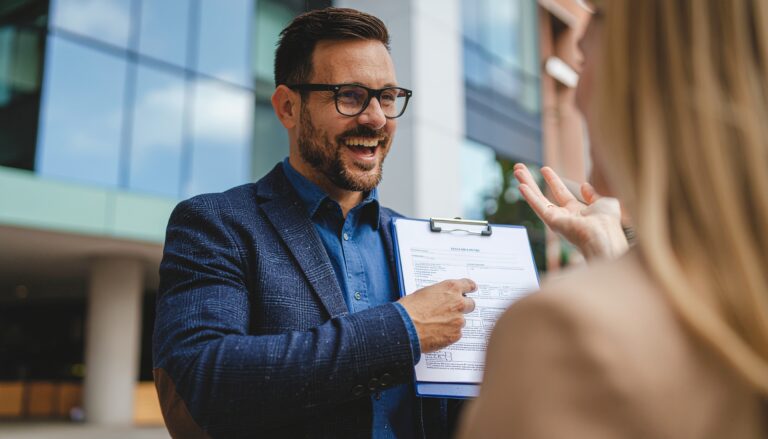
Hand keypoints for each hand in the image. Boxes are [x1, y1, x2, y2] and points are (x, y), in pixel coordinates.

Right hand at [398, 279, 476, 352]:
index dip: (470, 288)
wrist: (404, 327)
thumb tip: (441, 298)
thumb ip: (439, 294)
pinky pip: (456, 334)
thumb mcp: (424, 293)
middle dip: (463, 307)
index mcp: (450, 288)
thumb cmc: (409, 309)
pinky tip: (436, 333)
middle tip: (452, 311)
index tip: (472, 289)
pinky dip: (448, 334)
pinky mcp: (455, 335)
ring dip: (453, 322)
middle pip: (470, 304)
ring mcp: (458, 320)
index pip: (468, 284)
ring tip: (436, 325)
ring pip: (461, 321)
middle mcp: (458, 303)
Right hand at [513, 163, 627, 259]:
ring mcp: (556, 218)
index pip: (560, 193)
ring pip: (537, 198)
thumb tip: (584, 185)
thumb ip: (593, 194)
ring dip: (526, 183)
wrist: (605, 234)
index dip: (552, 180)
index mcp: (577, 211)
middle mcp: (564, 215)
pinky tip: (521, 185)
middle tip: (521, 169)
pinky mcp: (552, 221)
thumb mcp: (604, 202)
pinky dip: (529, 196)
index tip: (544, 169)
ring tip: (517, 170)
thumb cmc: (608, 222)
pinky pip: (538, 206)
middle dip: (532, 181)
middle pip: (542, 194)